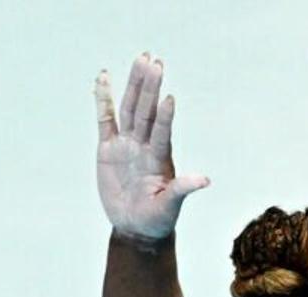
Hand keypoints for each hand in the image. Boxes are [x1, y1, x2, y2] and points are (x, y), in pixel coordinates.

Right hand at [95, 53, 208, 243]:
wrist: (136, 227)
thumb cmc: (157, 219)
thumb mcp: (170, 207)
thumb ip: (182, 190)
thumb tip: (204, 180)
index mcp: (159, 158)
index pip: (161, 132)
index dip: (165, 116)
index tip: (168, 98)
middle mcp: (144, 145)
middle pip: (145, 111)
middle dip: (149, 86)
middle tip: (154, 60)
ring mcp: (126, 144)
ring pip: (129, 108)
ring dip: (134, 84)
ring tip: (141, 59)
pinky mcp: (108, 148)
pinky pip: (104, 119)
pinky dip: (102, 99)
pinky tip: (103, 78)